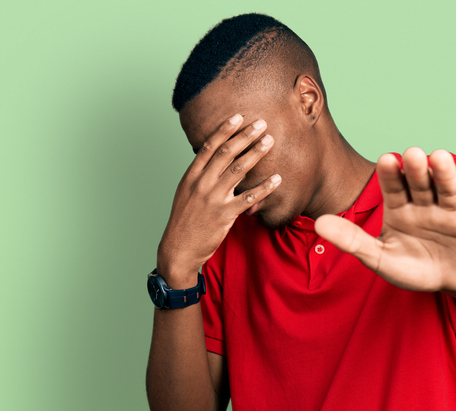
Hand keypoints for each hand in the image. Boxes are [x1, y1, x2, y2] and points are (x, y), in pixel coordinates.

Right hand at [157, 114, 279, 287]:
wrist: (179, 248)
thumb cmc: (185, 221)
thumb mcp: (186, 194)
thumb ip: (200, 176)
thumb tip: (214, 161)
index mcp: (191, 176)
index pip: (209, 147)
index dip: (224, 130)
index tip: (238, 117)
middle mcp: (201, 184)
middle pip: (225, 153)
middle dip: (245, 136)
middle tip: (261, 124)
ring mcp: (213, 199)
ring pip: (237, 170)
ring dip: (255, 153)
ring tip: (270, 141)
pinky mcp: (224, 215)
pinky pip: (248, 198)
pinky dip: (264, 187)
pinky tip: (277, 179)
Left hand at [315, 147, 455, 293]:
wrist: (451, 283)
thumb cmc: (413, 268)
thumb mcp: (379, 258)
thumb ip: (351, 241)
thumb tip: (318, 224)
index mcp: (401, 206)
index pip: (394, 186)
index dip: (392, 174)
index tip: (386, 160)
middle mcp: (426, 202)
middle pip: (421, 183)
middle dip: (417, 169)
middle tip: (412, 153)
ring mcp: (452, 210)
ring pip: (447, 188)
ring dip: (444, 173)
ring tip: (439, 157)